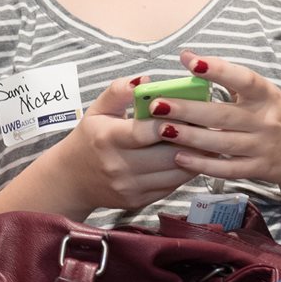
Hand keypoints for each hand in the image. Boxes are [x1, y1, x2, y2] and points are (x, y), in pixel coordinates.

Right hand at [50, 75, 197, 213]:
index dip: (170, 122)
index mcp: (107, 139)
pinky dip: (185, 171)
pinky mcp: (138, 201)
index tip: (187, 111)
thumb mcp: (98, 109)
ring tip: (205, 140)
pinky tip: (190, 157)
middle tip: (209, 125)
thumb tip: (146, 80)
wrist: (72, 179)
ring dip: (195, 157)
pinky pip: (172, 186)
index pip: (145, 132)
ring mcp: (129, 187)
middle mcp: (118, 166)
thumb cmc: (89, 139)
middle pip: (168, 155)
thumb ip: (119, 90)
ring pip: (176, 173)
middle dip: (192, 140)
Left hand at [147, 49, 280, 190]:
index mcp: (268, 96)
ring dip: (190, 137)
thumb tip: (187, 58)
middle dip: (188, 110)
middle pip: (223, 116)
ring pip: (221, 143)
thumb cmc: (276, 115)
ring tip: (161, 129)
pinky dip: (202, 164)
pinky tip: (178, 157)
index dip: (219, 70)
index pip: (245, 79)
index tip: (190, 61)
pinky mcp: (258, 169)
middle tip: (157, 104)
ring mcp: (263, 148)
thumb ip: (229, 79)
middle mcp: (266, 121)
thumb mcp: (263, 94)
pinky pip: (227, 169)